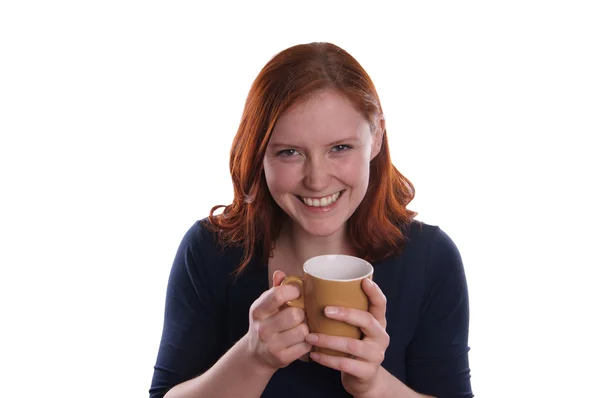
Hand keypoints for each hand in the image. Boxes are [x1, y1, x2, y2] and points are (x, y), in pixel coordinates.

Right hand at [245, 270, 311, 372]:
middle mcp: (262, 328)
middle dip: (302, 313)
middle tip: (300, 314)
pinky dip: (307, 342)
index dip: (294, 290)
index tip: (298, 292)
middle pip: (295, 314)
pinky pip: (306, 346)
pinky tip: (301, 340)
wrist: (255, 354)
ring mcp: (271, 345)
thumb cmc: (266, 323)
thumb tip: (281, 273)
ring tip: (301, 327)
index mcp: (258, 310)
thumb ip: (275, 289)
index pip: (278, 294)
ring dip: (306, 328)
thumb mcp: (265, 305)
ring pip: (302, 331)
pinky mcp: (282, 359)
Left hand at [305, 278, 389, 397]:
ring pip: (351, 345)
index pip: (381, 304)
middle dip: (346, 313)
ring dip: (328, 340)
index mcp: (378, 322)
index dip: (375, 292)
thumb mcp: (356, 329)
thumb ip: (347, 314)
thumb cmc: (354, 345)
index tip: (364, 281)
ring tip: (310, 336)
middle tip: (325, 310)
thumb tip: (317, 290)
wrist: (364, 379)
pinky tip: (314, 355)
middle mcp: (381, 337)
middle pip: (367, 320)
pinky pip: (344, 364)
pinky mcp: (367, 372)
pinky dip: (326, 359)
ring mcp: (376, 355)